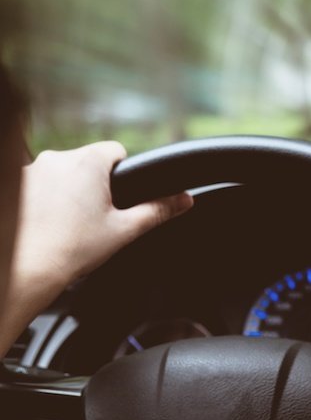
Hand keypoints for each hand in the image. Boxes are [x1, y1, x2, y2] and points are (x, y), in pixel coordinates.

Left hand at [14, 141, 192, 294]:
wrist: (26, 269)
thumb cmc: (75, 249)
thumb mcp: (125, 229)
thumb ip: (158, 210)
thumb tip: (186, 200)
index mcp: (89, 163)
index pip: (115, 151)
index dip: (122, 173)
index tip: (116, 196)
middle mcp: (57, 158)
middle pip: (86, 161)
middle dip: (93, 183)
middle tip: (94, 215)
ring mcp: (30, 169)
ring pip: (61, 172)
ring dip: (67, 189)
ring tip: (69, 222)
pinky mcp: (14, 183)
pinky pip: (36, 182)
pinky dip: (43, 197)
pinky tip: (47, 222)